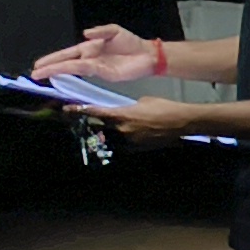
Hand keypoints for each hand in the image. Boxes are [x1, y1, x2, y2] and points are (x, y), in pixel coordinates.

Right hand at [35, 23, 163, 84]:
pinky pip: (86, 73)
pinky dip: (74, 74)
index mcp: (89, 48)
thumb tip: (85, 34)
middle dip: (50, 67)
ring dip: (58, 72)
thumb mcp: (114, 31)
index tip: (39, 63)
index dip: (53, 58)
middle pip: (66, 63)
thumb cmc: (131, 43)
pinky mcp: (105, 74)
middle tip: (34, 73)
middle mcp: (90, 58)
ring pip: (73, 69)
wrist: (148, 55)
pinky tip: (64, 76)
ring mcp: (96, 67)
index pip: (67, 54)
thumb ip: (100, 31)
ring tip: (42, 75)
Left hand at [88, 93, 212, 140]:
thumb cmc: (164, 107)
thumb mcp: (142, 101)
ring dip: (103, 136)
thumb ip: (126, 107)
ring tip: (101, 132)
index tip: (66, 110)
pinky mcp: (137, 149)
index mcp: (121, 115)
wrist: (182, 122)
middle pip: (97, 129)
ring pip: (107, 140)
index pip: (94, 112)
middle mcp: (121, 130)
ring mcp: (129, 141)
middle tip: (82, 122)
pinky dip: (118, 142)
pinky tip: (121, 138)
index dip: (78, 111)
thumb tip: (121, 112)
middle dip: (89, 125)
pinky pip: (121, 146)